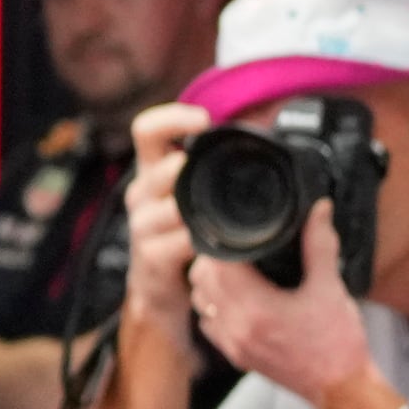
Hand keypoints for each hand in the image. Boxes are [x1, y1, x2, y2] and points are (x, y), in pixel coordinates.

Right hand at [120, 103, 208, 333]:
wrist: (158, 289)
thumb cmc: (180, 233)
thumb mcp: (190, 193)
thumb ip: (210, 166)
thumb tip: (266, 129)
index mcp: (152, 170)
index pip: (147, 129)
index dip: (172, 118)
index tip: (203, 121)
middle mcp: (141, 194)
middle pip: (159, 168)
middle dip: (186, 168)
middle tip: (207, 171)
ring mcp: (142, 226)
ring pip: (171, 207)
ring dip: (197, 209)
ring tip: (216, 214)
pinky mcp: (151, 257)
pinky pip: (180, 242)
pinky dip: (201, 242)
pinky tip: (214, 245)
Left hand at [184, 200, 384, 408]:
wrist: (341, 389)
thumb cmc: (338, 343)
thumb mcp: (331, 287)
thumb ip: (319, 244)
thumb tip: (317, 208)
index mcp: (256, 309)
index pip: (216, 265)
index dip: (222, 243)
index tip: (236, 229)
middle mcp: (236, 328)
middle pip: (201, 281)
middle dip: (213, 258)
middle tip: (236, 245)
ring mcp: (232, 345)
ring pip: (200, 303)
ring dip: (209, 282)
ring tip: (235, 267)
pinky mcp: (236, 356)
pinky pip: (208, 324)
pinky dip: (214, 306)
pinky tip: (236, 297)